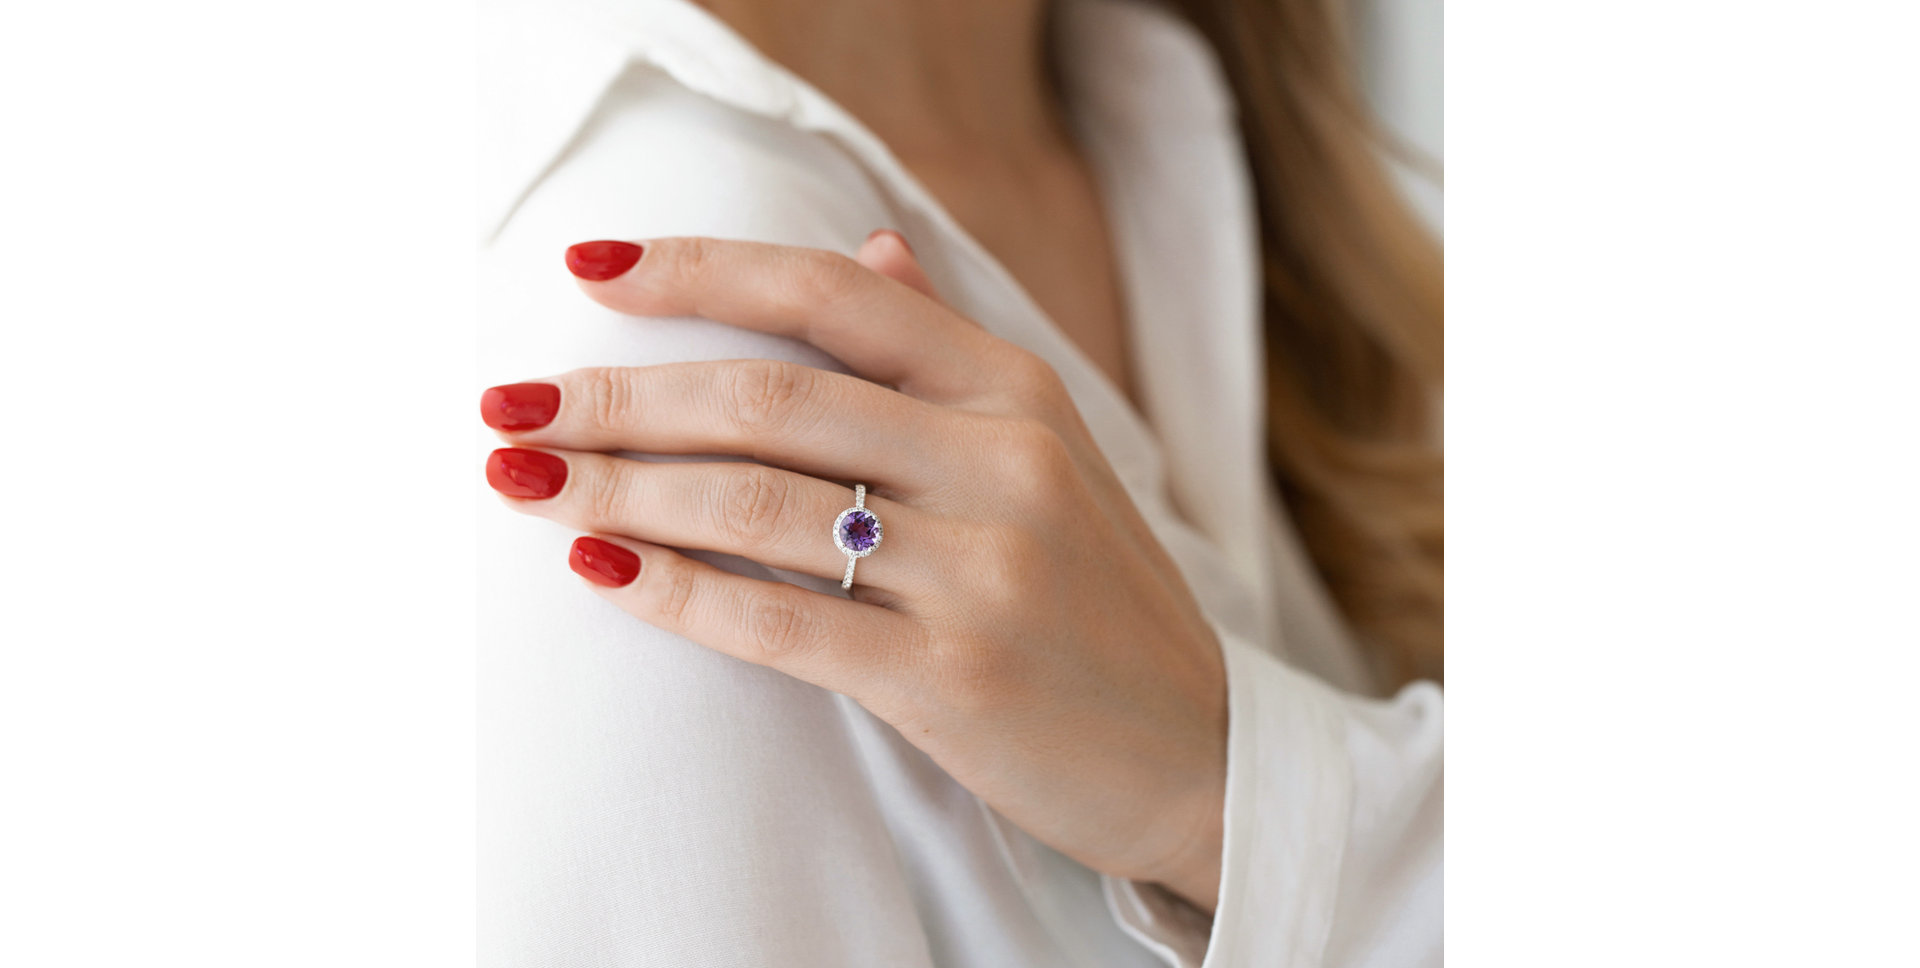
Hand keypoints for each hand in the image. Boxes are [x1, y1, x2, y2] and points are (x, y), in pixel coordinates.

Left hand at [482, 232, 1227, 909]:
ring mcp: (982, 569)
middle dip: (616, 396)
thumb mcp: (1047, 447)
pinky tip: (600, 571)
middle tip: (508, 406)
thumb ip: (945, 349)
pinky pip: (777, 620)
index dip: (700, 272)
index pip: (831, 295)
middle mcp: (1001, 460)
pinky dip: (673, 590)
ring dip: (616, 489)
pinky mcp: (952, 676)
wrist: (1197, 751)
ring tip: (521, 482)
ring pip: (756, 503)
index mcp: (1013, 387)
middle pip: (768, 397)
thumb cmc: (1097, 596)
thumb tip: (865, 247)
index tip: (590, 274)